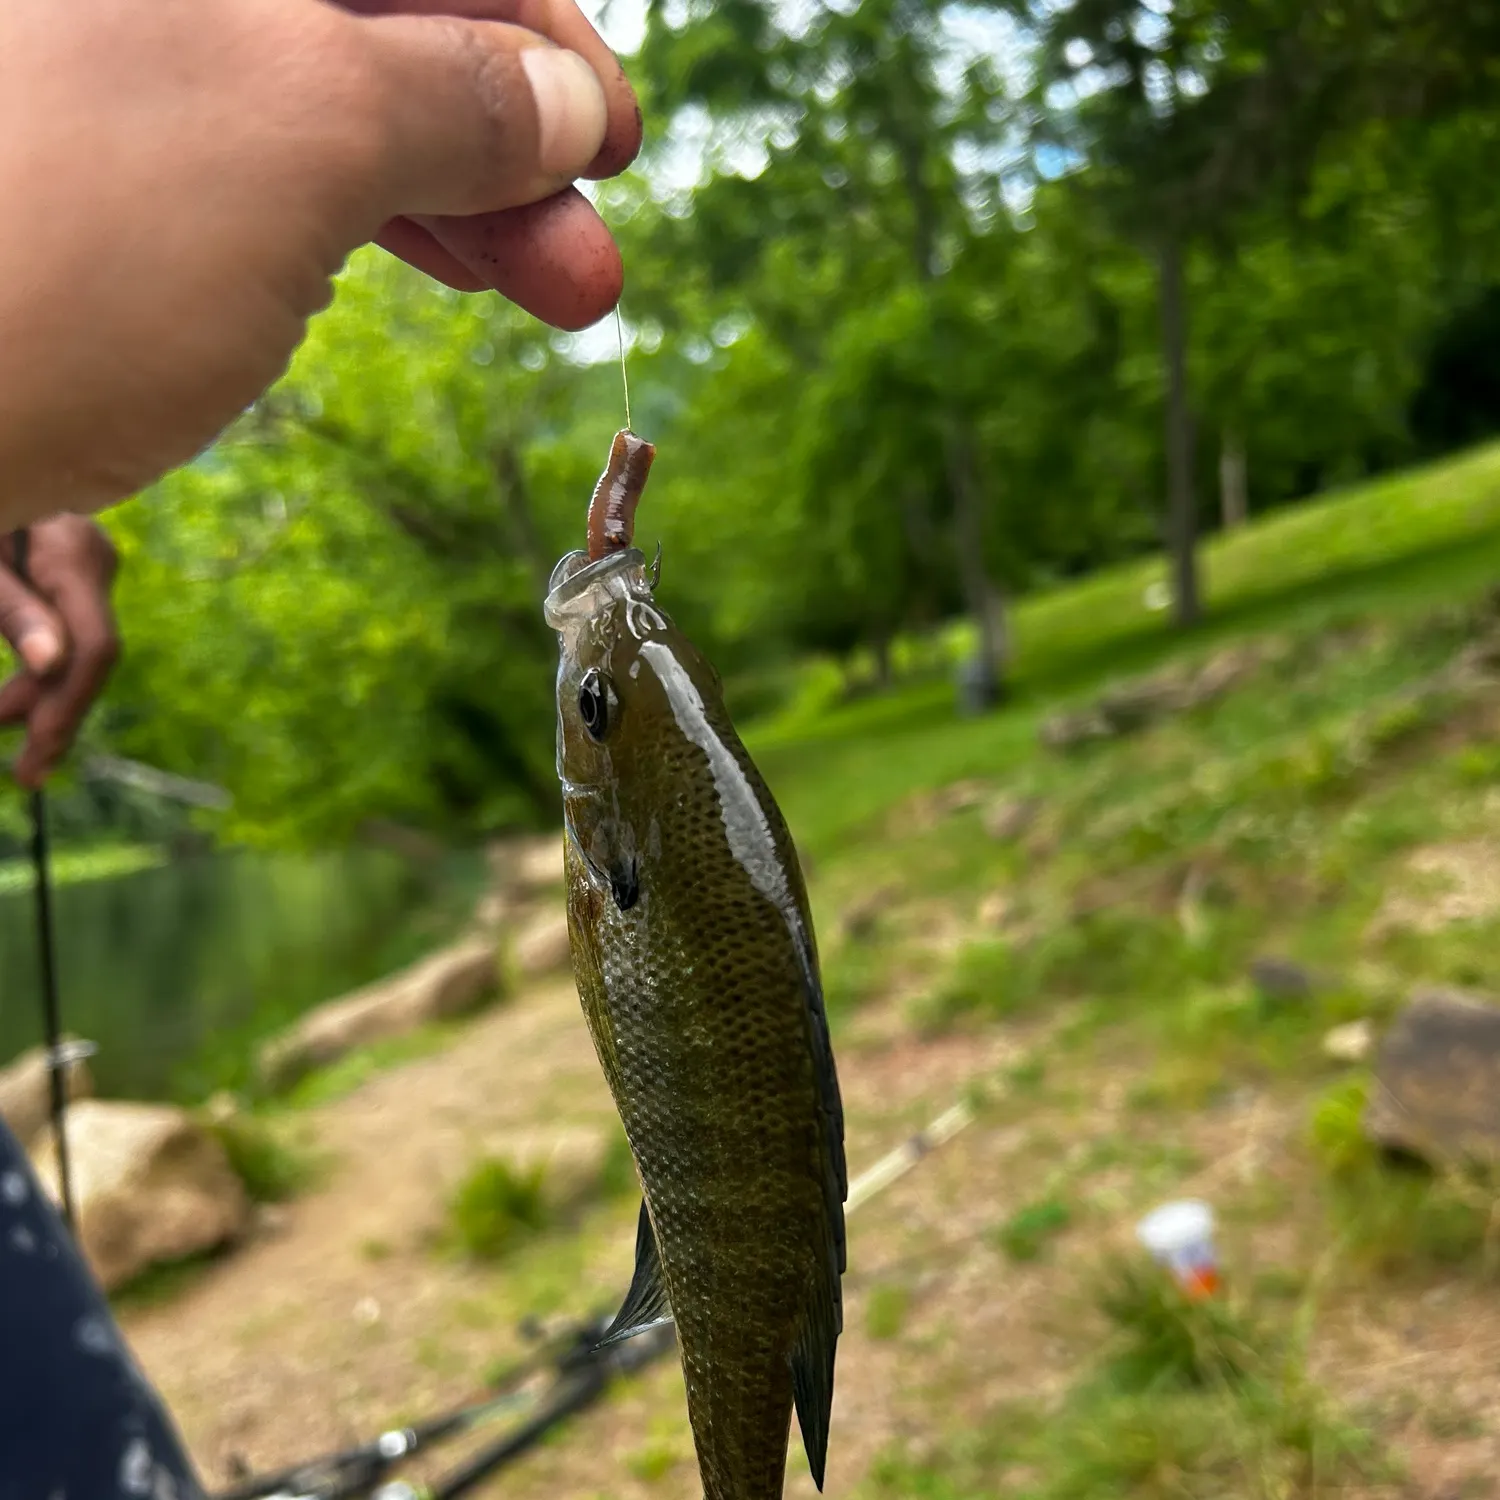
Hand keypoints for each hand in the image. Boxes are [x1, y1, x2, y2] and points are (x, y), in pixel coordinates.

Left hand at [0, 0, 641, 527]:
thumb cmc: (50, 248)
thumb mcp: (296, 137)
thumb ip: (449, 96)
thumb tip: (560, 104)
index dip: (533, 26)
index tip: (611, 138)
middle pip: (378, 17)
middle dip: (508, 135)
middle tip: (591, 255)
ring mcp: (118, 61)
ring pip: (335, 95)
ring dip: (461, 195)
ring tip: (554, 290)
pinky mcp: (104, 153)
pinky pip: (272, 155)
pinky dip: (371, 216)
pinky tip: (440, 267)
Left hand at [0, 518, 119, 788]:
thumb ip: (10, 608)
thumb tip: (50, 665)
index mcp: (73, 552)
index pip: (94, 649)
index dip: (67, 710)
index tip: (34, 763)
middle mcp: (92, 557)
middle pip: (87, 654)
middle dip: (49, 711)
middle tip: (20, 770)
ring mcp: (85, 559)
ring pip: (75, 644)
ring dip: (38, 691)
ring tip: (5, 724)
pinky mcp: (67, 565)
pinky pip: (64, 625)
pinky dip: (37, 661)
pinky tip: (19, 694)